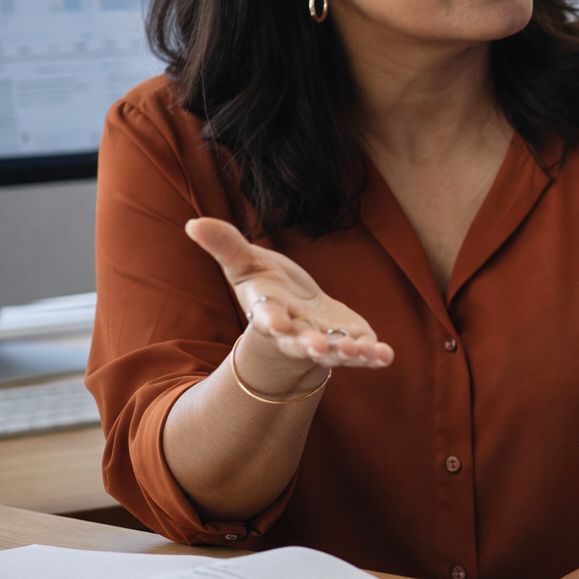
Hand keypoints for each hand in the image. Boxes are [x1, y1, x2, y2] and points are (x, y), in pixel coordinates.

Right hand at [185, 217, 394, 369]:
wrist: (295, 317)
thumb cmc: (268, 288)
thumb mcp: (246, 264)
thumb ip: (225, 246)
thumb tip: (192, 222)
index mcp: (269, 313)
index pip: (267, 318)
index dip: (272, 321)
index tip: (277, 323)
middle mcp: (296, 333)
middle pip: (301, 342)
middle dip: (311, 345)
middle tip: (319, 348)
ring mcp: (324, 342)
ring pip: (335, 352)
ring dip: (347, 353)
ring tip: (361, 351)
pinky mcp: (349, 342)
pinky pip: (363, 352)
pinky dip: (374, 355)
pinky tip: (386, 355)